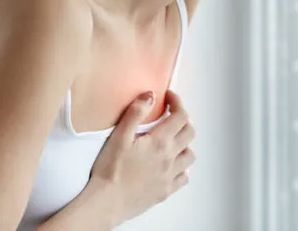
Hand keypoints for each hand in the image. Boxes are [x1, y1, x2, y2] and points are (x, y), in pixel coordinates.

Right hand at [90, 90, 195, 224]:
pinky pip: (184, 177)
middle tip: (171, 116)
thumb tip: (150, 96)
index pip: (180, 116)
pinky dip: (182, 168)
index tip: (169, 98)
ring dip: (185, 143)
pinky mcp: (166, 190)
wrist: (107, 202)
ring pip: (190, 155)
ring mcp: (170, 176)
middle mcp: (169, 158)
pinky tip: (172, 165)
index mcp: (159, 142)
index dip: (177, 102)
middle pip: (190, 132)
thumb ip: (135, 113)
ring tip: (173, 140)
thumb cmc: (110, 170)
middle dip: (183, 119)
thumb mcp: (119, 136)